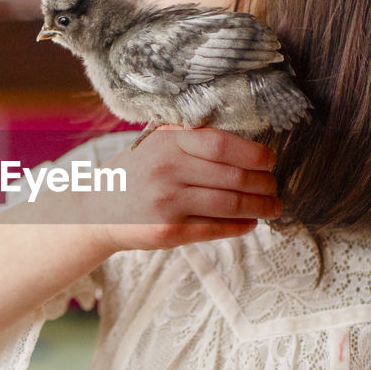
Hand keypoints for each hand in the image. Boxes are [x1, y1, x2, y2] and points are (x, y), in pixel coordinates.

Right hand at [82, 126, 281, 253]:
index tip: (270, 160)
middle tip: (275, 187)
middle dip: (263, 183)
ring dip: (260, 207)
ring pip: (229, 204)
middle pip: (232, 176)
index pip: (222, 145)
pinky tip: (251, 223)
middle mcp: (167, 170)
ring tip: (273, 207)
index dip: (254, 154)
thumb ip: (190, 138)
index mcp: (168, 142)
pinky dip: (239, 226)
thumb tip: (244, 143)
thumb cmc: (134, 173)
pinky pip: (214, 228)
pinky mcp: (167, 232)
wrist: (95, 210)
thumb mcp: (154, 143)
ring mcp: (167, 202)